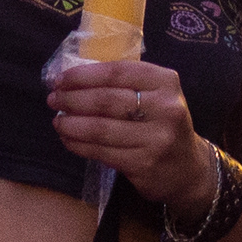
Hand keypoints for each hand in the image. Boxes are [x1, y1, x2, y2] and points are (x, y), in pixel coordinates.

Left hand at [48, 58, 206, 207]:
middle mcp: (165, 108)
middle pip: (106, 100)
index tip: (60, 80)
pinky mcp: (144, 164)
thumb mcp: (155, 95)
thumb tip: (72, 80)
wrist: (188, 169)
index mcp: (166, 82)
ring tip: (57, 121)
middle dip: (73, 99)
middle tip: (53, 100)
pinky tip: (69, 139)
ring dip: (71, 124)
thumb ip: (124, 84)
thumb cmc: (162, 124)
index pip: (117, 72)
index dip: (83, 75)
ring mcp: (156, 139)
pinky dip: (79, 145)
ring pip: (100, 129)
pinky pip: (102, 151)